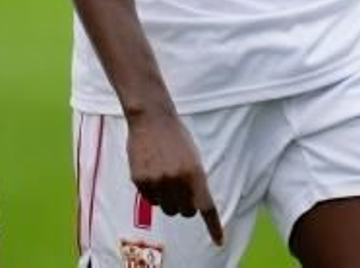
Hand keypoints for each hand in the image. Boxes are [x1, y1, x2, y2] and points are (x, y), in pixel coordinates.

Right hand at [125, 108, 223, 246]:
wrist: (152, 118)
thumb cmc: (176, 136)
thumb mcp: (193, 157)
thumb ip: (194, 181)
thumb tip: (193, 205)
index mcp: (195, 173)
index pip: (206, 206)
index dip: (214, 226)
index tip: (219, 241)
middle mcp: (177, 180)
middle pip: (185, 212)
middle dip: (185, 206)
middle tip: (181, 189)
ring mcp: (157, 181)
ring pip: (167, 209)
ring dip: (168, 200)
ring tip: (166, 177)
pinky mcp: (140, 180)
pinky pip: (150, 200)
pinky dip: (153, 192)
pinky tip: (152, 171)